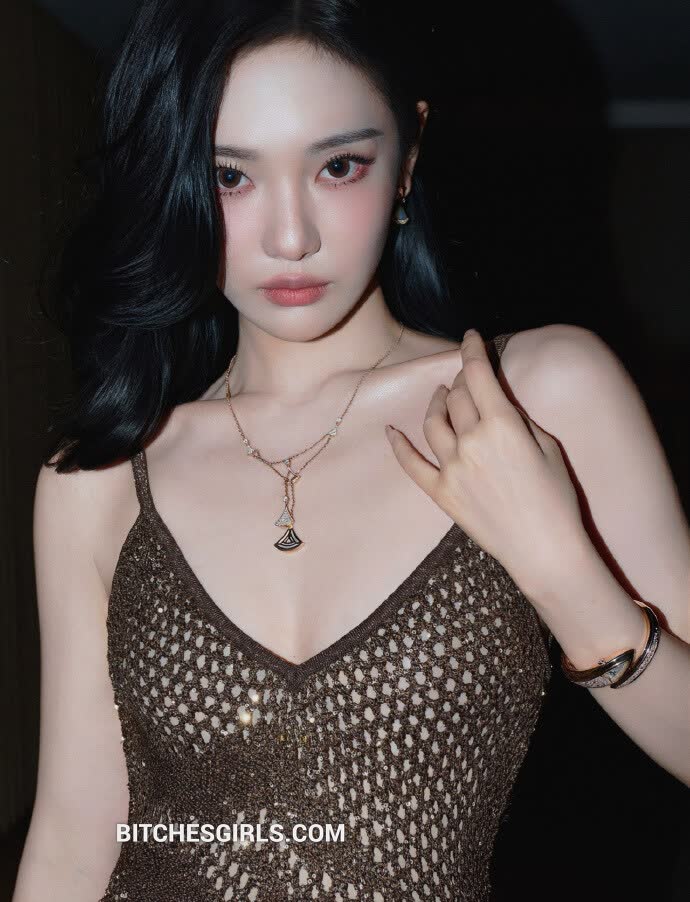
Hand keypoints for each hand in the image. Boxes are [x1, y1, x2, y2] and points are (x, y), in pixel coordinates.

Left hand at [385, 329, 588, 598]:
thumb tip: (498, 404)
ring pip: (433, 423)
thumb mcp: (548, 448)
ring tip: (441, 395)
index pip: (479, 376)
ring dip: (436, 403)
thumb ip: (519, 421)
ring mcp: (452, 468)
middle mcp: (471, 442)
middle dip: (461, 380)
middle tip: (466, 376)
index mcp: (502, 426)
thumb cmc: (557, 499)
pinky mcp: (441, 493)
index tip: (470, 337)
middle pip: (457, 397)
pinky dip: (399, 445)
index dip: (473, 351)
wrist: (545, 551)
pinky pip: (411, 465)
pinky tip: (390, 430)